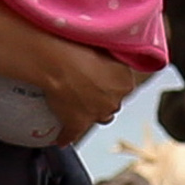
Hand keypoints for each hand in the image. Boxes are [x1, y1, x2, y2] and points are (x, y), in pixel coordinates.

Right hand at [31, 43, 147, 140]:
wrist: (59, 60)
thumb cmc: (80, 45)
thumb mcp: (104, 45)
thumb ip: (111, 53)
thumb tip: (110, 50)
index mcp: (125, 82)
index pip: (123, 86)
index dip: (111, 82)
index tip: (100, 75)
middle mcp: (115, 101)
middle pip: (113, 103)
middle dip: (104, 98)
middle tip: (88, 87)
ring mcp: (96, 114)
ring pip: (99, 118)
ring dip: (92, 114)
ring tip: (79, 107)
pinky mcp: (76, 124)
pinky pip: (71, 134)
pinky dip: (65, 136)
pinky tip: (60, 139)